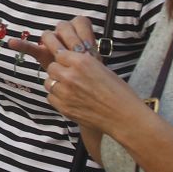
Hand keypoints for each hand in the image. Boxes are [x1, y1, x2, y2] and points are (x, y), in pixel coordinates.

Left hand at [12, 17, 147, 138]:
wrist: (123, 116)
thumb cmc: (118, 93)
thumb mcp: (102, 69)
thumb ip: (82, 64)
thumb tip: (69, 61)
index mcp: (82, 62)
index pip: (60, 54)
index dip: (64, 60)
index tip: (68, 64)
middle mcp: (70, 75)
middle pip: (52, 67)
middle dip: (59, 71)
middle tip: (69, 78)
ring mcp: (65, 92)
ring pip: (49, 83)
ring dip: (56, 84)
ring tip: (70, 89)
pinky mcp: (63, 107)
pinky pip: (51, 98)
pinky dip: (57, 98)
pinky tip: (70, 100)